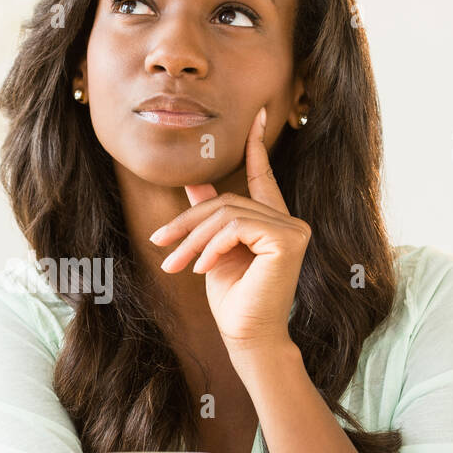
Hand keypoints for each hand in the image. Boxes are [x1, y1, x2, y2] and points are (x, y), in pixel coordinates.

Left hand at [149, 107, 310, 360]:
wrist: (247, 337)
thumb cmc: (233, 300)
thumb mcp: (212, 252)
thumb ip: (208, 217)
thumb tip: (193, 184)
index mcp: (274, 222)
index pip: (263, 176)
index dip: (256, 146)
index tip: (255, 115)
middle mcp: (289, 221)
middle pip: (227, 202)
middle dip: (187, 222)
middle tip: (160, 245)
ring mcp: (293, 229)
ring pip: (227, 215)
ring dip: (193, 239)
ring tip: (174, 264)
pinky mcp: (288, 240)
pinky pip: (235, 227)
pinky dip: (211, 246)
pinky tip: (201, 268)